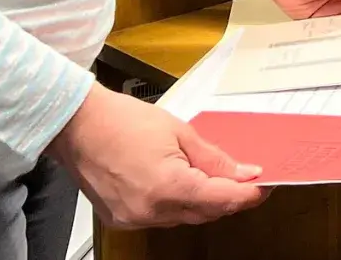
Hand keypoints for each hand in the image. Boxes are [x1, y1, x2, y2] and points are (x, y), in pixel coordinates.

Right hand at [49, 85, 266, 228]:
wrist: (76, 125)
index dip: (248, 194)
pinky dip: (176, 204)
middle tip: (244, 179)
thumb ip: (214, 158)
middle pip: (206, 213)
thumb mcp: (179, 131)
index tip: (263, 186)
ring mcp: (135, 218)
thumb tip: (243, 172)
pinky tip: (179, 184)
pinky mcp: (123, 219)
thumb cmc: (121, 120)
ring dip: (202, 201)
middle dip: (228, 197)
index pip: (223, 199)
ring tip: (209, 176)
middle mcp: (152, 211)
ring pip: (185, 218)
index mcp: (169, 187)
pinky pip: (161, 217)